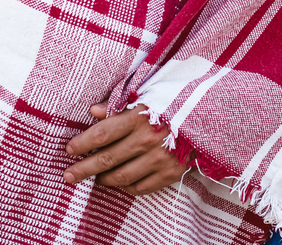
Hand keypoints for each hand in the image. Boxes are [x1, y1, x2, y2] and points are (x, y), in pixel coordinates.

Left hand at [63, 104, 184, 195]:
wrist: (212, 114)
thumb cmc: (177, 100)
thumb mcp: (149, 94)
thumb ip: (119, 104)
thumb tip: (93, 111)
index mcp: (140, 117)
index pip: (102, 134)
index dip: (82, 144)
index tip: (69, 149)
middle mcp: (148, 140)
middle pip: (106, 159)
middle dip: (83, 169)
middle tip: (68, 175)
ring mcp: (160, 159)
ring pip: (121, 176)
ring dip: (103, 179)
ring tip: (95, 178)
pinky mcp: (171, 173)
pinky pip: (141, 187)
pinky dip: (126, 187)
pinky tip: (119, 183)